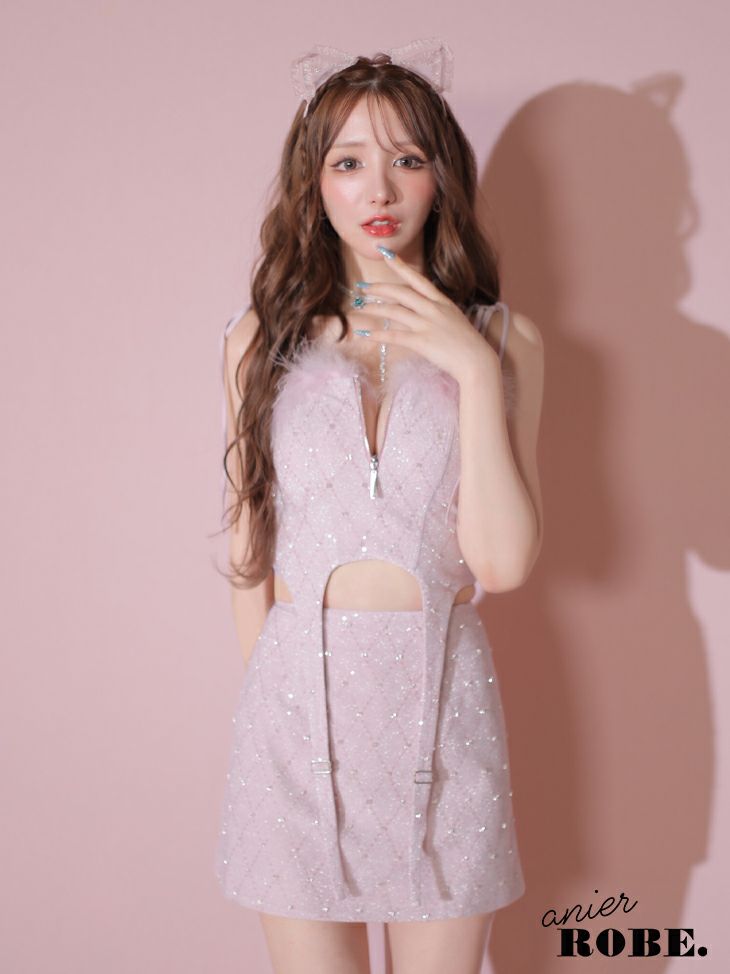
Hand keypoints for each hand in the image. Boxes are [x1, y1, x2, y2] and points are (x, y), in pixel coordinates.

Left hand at [350, 245, 497, 382]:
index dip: (400, 265)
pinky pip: (394, 336)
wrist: (477, 361)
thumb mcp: (454, 319)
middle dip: (378, 288)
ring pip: (394, 312)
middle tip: (362, 287)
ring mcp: (427, 324)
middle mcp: (433, 309)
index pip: (418, 278)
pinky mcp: (422, 342)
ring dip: (374, 309)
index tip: (386, 253)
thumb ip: (438, 312)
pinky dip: (377, 335)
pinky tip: (364, 335)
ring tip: (359, 309)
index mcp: (442, 301)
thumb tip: (421, 309)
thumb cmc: (468, 344)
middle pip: (400, 292)